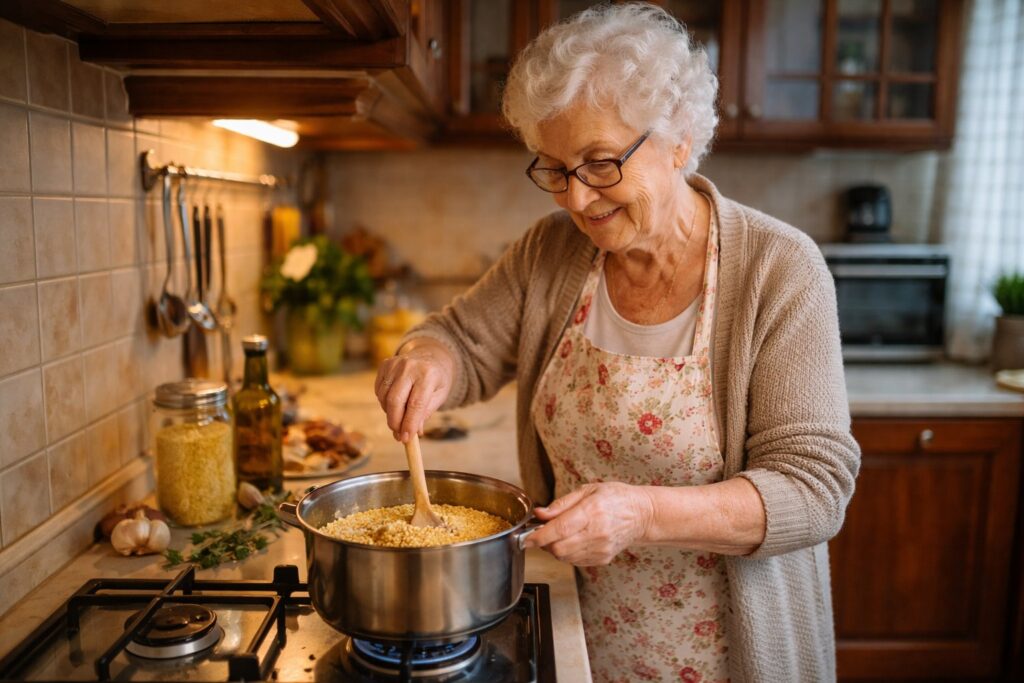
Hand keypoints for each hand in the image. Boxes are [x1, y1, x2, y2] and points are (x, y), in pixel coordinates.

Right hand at [375, 338, 454, 441]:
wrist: (430, 356)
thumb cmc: (436, 380)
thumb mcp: (439, 396)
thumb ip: (425, 413)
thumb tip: (413, 432)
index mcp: (428, 374)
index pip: (416, 404)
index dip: (409, 423)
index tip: (405, 438)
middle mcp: (409, 367)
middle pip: (395, 400)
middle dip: (395, 422)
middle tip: (398, 435)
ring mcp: (395, 364)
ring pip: (384, 397)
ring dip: (389, 414)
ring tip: (399, 419)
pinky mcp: (384, 365)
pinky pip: (379, 390)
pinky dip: (384, 402)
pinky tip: (394, 404)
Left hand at [523, 482, 653, 565]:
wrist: (642, 515)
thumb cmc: (615, 498)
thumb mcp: (588, 490)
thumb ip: (561, 504)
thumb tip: (540, 514)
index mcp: (592, 511)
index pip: (559, 529)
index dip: (538, 536)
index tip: (526, 538)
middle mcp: (597, 533)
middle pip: (558, 548)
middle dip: (544, 543)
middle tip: (544, 532)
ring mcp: (601, 549)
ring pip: (565, 557)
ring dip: (555, 548)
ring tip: (560, 535)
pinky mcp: (602, 559)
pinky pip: (575, 562)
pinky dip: (567, 554)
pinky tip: (574, 541)